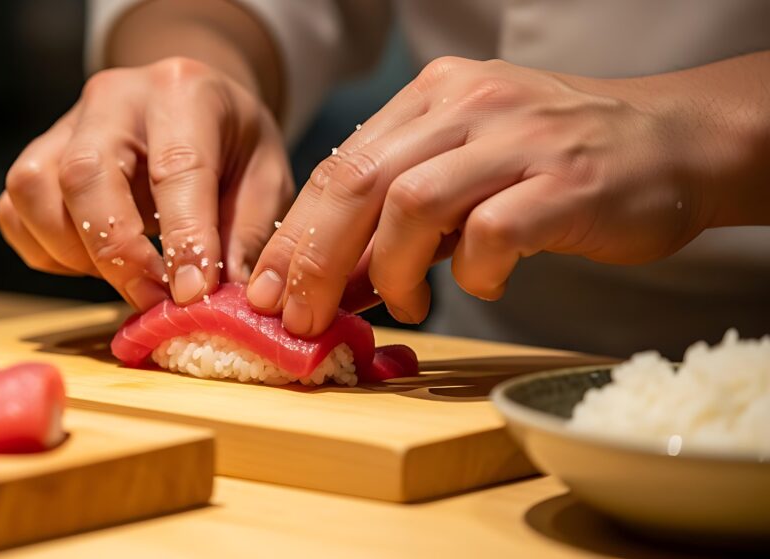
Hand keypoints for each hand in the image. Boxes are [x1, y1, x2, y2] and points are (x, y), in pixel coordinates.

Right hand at [0, 57, 291, 309]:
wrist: (196, 104)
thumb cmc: (234, 144)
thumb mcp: (267, 178)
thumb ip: (248, 233)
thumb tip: (222, 296)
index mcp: (182, 91)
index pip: (177, 167)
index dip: (183, 238)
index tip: (192, 294)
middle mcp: (113, 97)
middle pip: (84, 173)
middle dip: (116, 251)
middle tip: (151, 299)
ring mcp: (65, 123)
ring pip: (34, 189)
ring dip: (74, 252)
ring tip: (126, 277)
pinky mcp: (37, 154)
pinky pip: (16, 211)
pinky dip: (47, 252)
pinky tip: (93, 262)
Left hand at [249, 56, 723, 335]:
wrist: (673, 142)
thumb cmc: (559, 164)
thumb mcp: (469, 167)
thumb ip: (404, 213)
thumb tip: (335, 279)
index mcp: (435, 96)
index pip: (341, 164)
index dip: (295, 234)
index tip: (270, 291)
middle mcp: (469, 103)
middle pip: (360, 182)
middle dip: (317, 258)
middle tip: (303, 316)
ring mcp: (519, 138)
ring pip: (413, 203)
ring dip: (392, 269)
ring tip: (405, 303)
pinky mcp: (566, 183)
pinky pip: (492, 233)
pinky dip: (473, 272)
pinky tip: (482, 285)